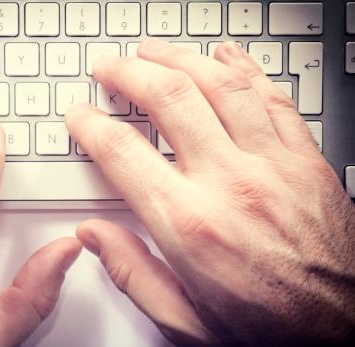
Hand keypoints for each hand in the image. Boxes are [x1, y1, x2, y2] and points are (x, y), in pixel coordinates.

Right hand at [66, 39, 354, 345]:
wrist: (344, 333)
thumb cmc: (270, 330)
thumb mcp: (185, 322)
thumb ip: (132, 273)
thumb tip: (95, 235)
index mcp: (190, 225)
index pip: (122, 153)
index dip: (91, 126)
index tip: (81, 116)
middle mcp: (231, 185)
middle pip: (169, 99)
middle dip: (129, 73)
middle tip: (111, 68)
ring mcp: (274, 166)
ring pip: (220, 85)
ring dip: (180, 59)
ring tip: (154, 51)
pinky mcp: (308, 162)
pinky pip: (274, 98)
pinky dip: (245, 69)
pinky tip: (226, 56)